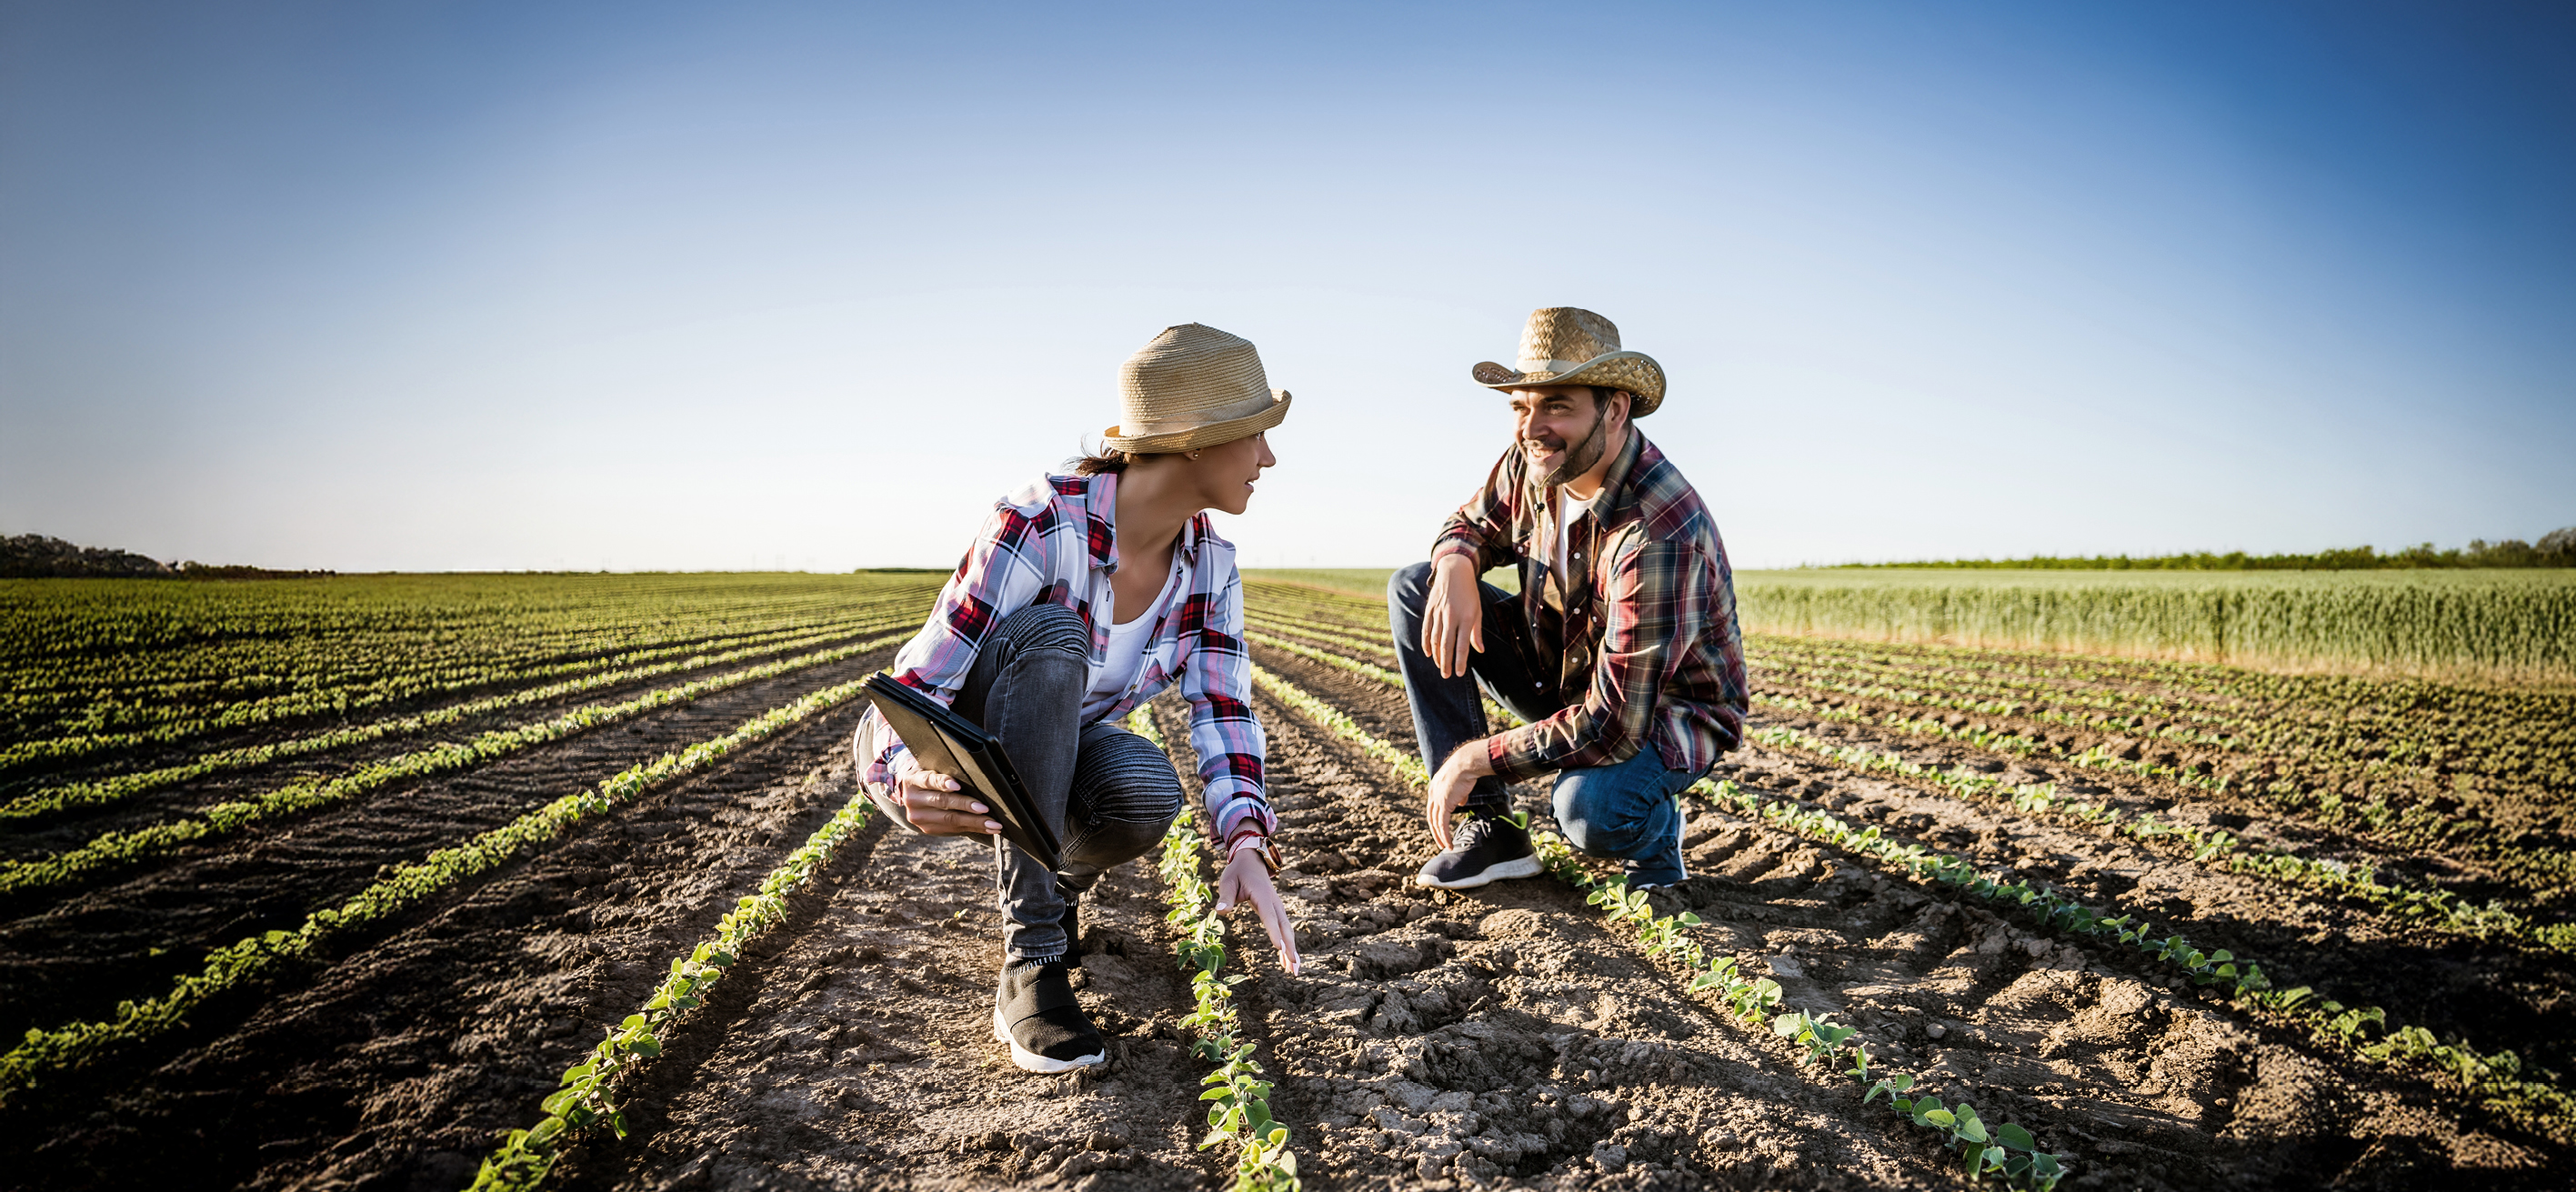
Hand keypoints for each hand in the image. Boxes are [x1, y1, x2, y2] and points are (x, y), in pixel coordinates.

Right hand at [894, 759, 1001, 835]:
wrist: (912, 792)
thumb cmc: (931, 774)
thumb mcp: (932, 767)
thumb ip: (946, 769)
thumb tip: (975, 774)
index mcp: (913, 780)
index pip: (929, 780)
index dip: (943, 782)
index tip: (957, 786)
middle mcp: (913, 800)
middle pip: (942, 802)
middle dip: (966, 805)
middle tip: (985, 808)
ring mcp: (919, 817)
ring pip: (950, 820)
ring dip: (975, 822)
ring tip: (994, 823)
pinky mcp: (928, 829)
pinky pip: (954, 829)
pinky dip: (974, 828)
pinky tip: (988, 828)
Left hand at [1215, 846, 1301, 974]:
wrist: (1251, 861)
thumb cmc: (1237, 872)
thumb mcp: (1228, 881)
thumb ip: (1226, 896)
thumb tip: (1220, 911)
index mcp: (1262, 896)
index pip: (1269, 916)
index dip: (1274, 932)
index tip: (1280, 948)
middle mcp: (1274, 903)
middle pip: (1284, 927)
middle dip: (1290, 947)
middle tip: (1293, 966)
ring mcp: (1278, 908)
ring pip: (1287, 931)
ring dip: (1291, 950)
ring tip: (1294, 971)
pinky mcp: (1276, 912)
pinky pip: (1284, 930)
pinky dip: (1287, 945)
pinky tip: (1287, 961)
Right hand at [1421, 553, 1483, 678]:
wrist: (1454, 571)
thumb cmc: (1469, 593)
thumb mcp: (1477, 611)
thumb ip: (1476, 632)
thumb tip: (1480, 650)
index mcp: (1466, 618)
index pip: (1462, 645)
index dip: (1460, 661)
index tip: (1458, 673)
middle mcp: (1451, 617)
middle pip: (1446, 645)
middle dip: (1446, 663)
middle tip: (1446, 676)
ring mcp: (1439, 613)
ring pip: (1435, 639)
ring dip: (1437, 655)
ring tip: (1439, 666)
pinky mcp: (1430, 609)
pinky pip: (1426, 630)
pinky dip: (1426, 643)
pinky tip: (1428, 653)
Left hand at [1425, 741, 1493, 849]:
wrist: (1466, 763)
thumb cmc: (1465, 770)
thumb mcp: (1459, 783)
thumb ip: (1458, 795)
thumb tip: (1460, 804)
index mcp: (1434, 788)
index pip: (1433, 808)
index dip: (1437, 819)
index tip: (1441, 828)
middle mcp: (1432, 795)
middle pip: (1431, 818)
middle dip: (1436, 831)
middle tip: (1440, 842)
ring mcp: (1437, 800)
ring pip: (1436, 823)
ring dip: (1441, 837)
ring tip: (1446, 846)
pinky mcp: (1444, 804)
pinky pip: (1443, 825)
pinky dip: (1445, 836)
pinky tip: (1449, 844)